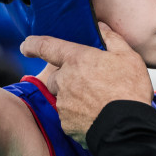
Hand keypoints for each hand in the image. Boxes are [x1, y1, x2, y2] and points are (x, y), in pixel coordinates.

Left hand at [20, 23, 151, 138]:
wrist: (128, 127)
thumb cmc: (129, 90)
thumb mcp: (128, 56)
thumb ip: (111, 39)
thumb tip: (101, 27)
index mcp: (77, 59)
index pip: (45, 46)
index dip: (33, 44)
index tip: (26, 46)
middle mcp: (65, 80)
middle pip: (57, 76)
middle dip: (68, 77)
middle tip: (91, 82)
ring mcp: (64, 104)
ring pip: (63, 97)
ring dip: (75, 97)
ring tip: (99, 101)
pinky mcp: (66, 124)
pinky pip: (68, 115)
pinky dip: (79, 115)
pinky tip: (96, 115)